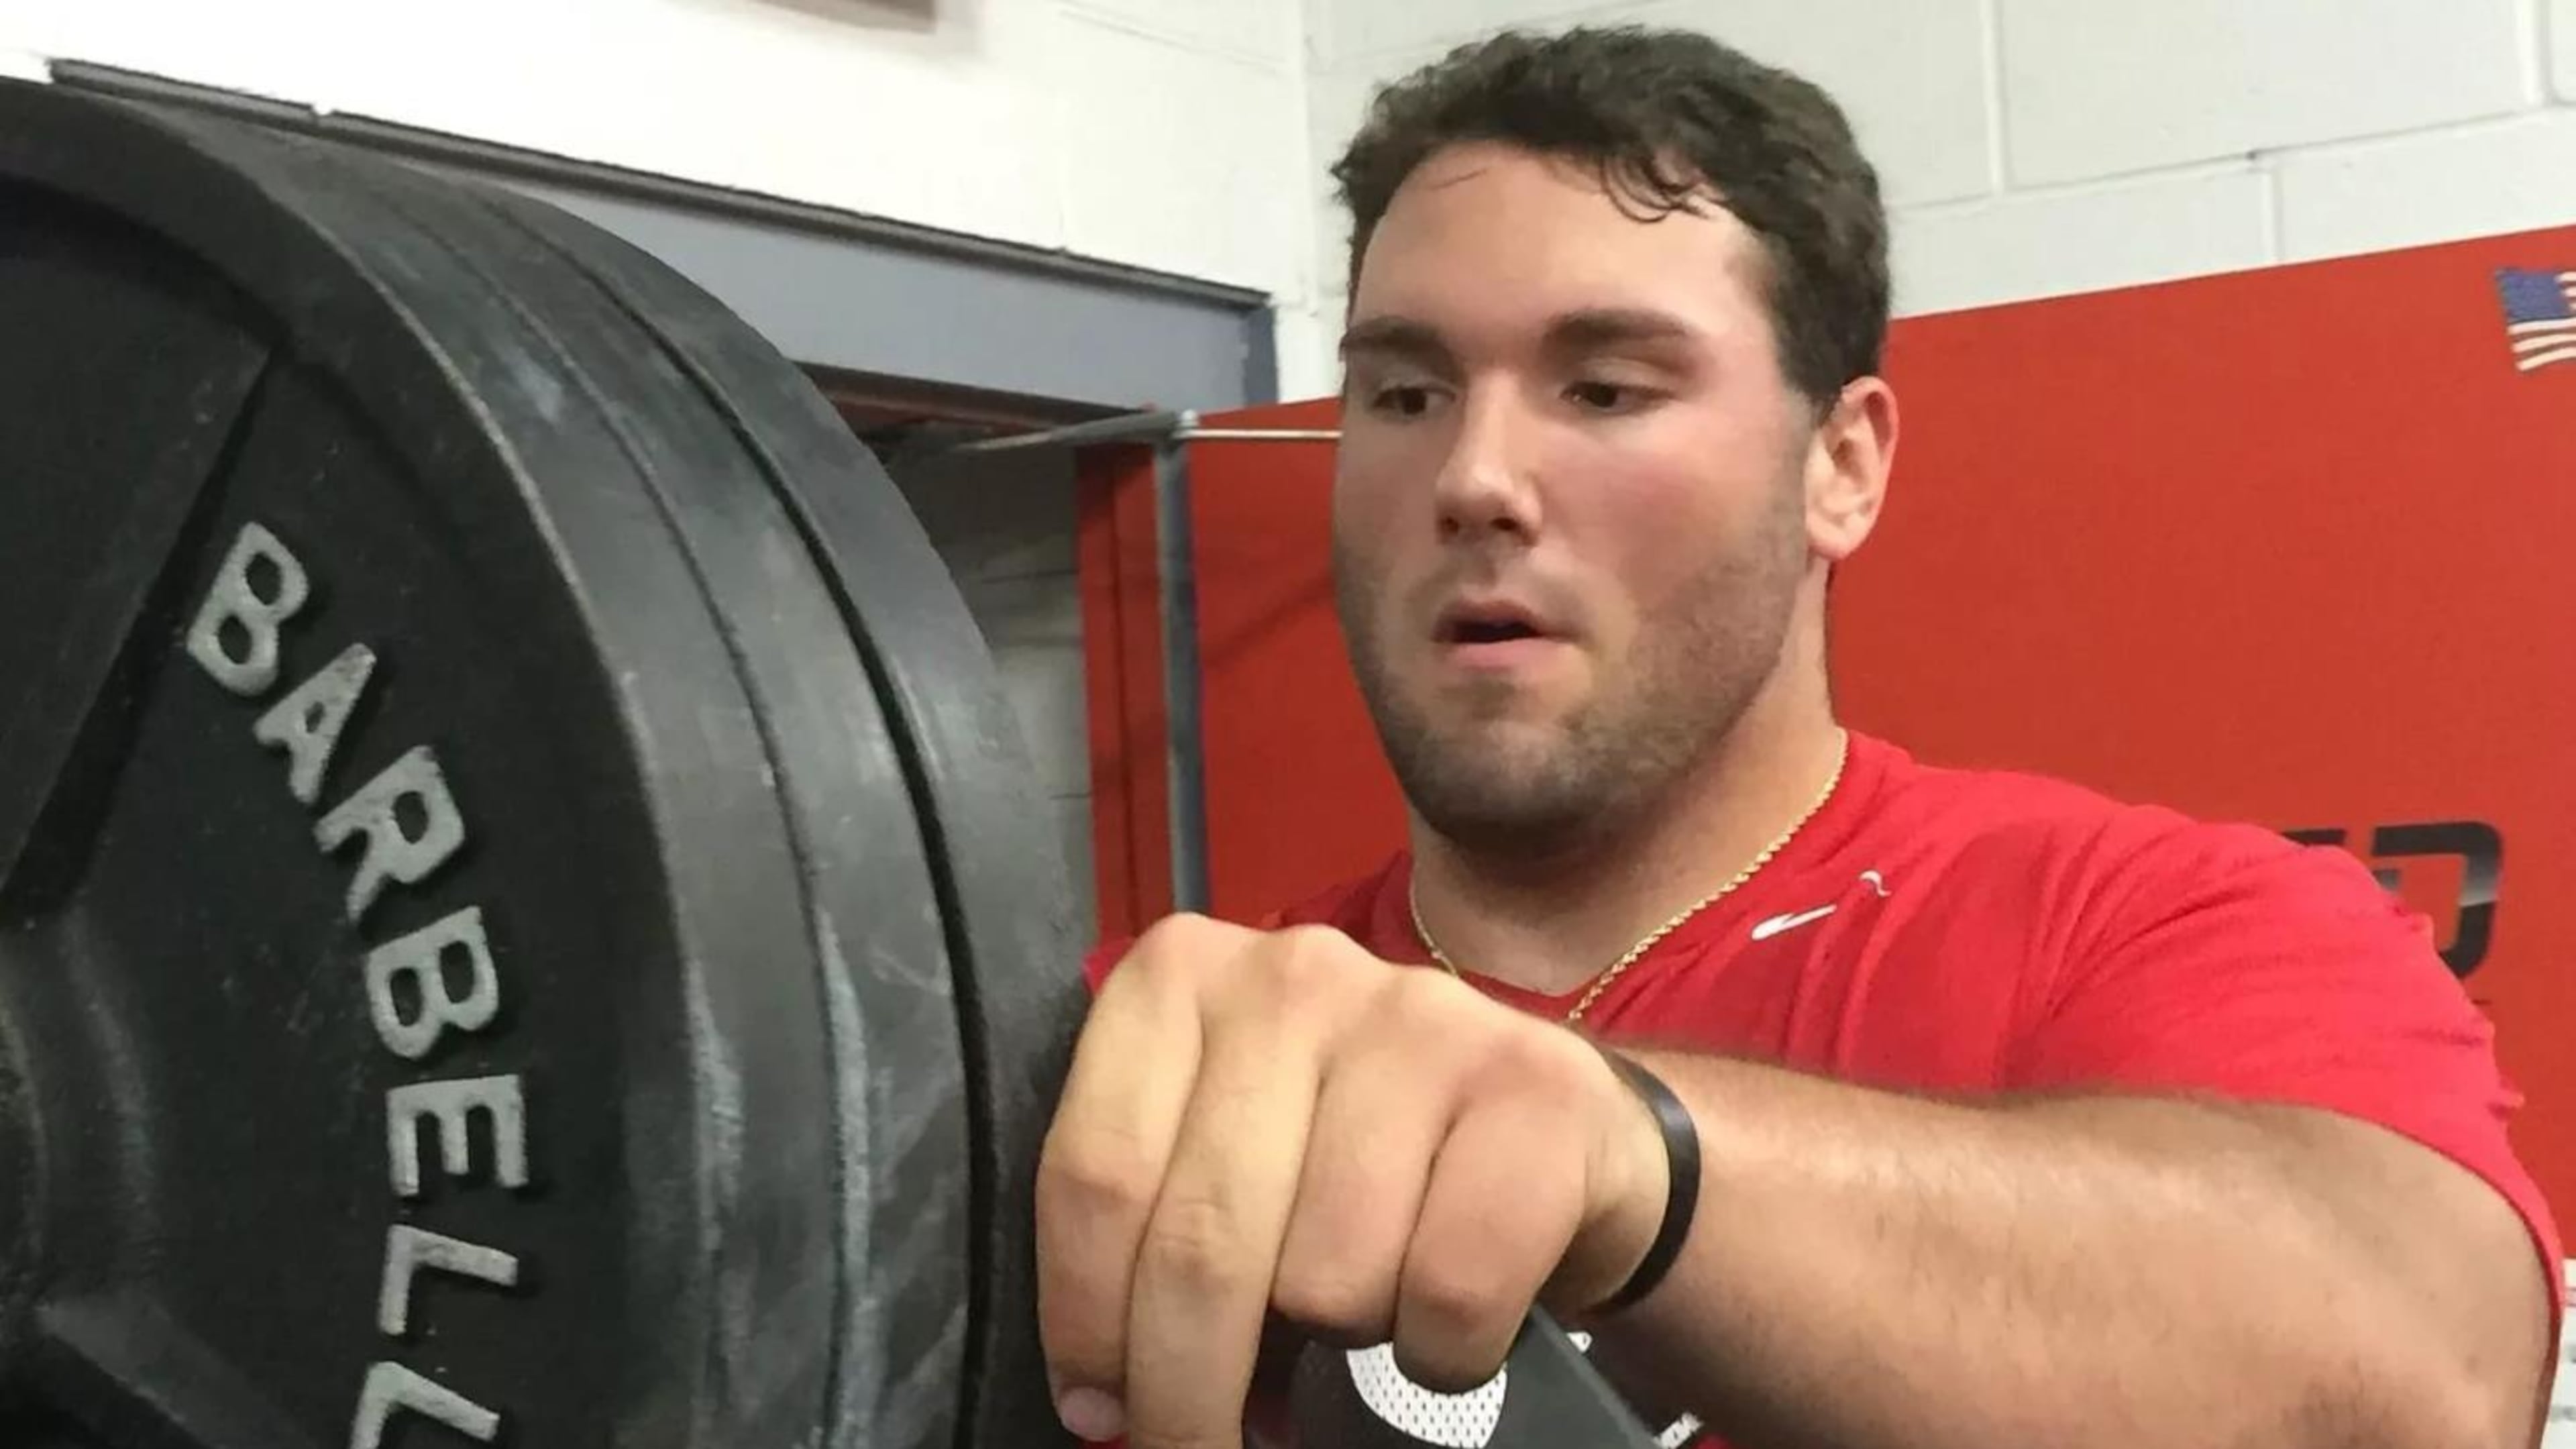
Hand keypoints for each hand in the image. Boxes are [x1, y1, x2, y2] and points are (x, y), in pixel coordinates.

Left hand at [1036, 913, 1670, 1447]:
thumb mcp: (1230, 1156)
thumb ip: (1156, 1229)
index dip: (1086, 1322)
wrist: (1562, 1133)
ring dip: (1338, 1348)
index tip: (1099, 1410)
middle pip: (1199, 1243)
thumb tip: (1106, 1402)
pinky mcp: (1537, 1087)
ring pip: (1324, 1280)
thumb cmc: (1363, 1160)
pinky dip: (1442, 1352)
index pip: (1094, 1175)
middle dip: (1187, 1388)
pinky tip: (1444, 1328)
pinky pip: (1449, 1291)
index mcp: (1183, 977)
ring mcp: (1422, 1020)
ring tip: (1364, 1319)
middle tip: (1197, 1446)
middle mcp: (1295, 974)